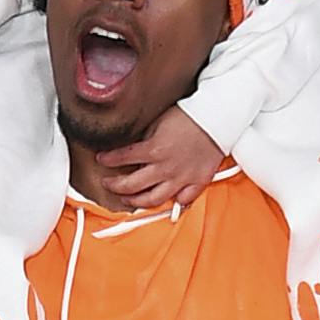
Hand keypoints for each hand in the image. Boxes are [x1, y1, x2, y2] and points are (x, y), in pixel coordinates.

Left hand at [92, 105, 224, 213]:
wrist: (217, 118)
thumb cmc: (188, 116)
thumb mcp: (158, 123)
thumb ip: (144, 140)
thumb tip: (132, 152)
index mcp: (153, 150)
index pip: (122, 158)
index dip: (108, 159)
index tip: (101, 159)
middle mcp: (165, 168)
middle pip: (132, 185)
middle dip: (115, 186)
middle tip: (107, 183)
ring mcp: (181, 178)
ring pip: (153, 199)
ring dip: (136, 201)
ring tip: (127, 199)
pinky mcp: (197, 181)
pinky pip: (184, 200)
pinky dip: (174, 204)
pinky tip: (167, 202)